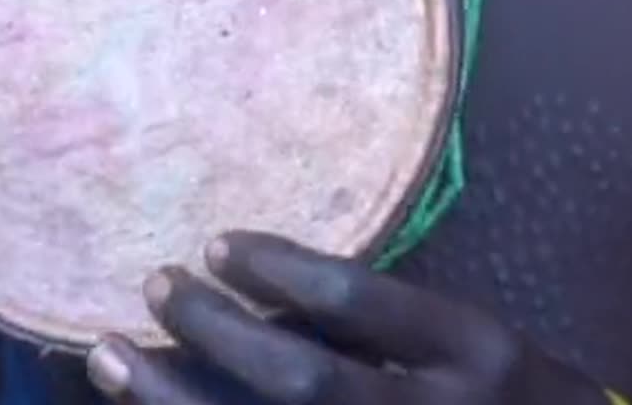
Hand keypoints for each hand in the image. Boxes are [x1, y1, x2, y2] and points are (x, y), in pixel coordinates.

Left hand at [87, 232, 617, 404]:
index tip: (214, 243)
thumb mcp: (483, 344)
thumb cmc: (521, 403)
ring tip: (110, 355)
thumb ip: (396, 321)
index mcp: (477, 352)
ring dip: (176, 401)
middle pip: (301, 381)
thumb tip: (268, 287)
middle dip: (214, 333)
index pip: (360, 303)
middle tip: (154, 286)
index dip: (277, 270)